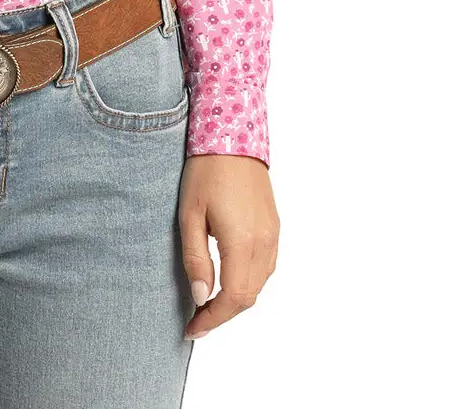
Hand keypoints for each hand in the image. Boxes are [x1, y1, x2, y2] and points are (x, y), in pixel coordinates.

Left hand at [179, 155, 277, 339]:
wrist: (232, 136)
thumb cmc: (206, 171)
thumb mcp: (190, 214)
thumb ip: (196, 259)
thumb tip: (201, 298)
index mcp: (243, 241)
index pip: (233, 298)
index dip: (213, 319)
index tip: (193, 329)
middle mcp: (264, 242)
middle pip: (249, 296)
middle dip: (223, 314)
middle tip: (196, 320)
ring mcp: (273, 235)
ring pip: (259, 284)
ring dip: (236, 300)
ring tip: (209, 303)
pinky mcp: (274, 227)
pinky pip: (266, 267)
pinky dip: (248, 282)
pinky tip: (228, 279)